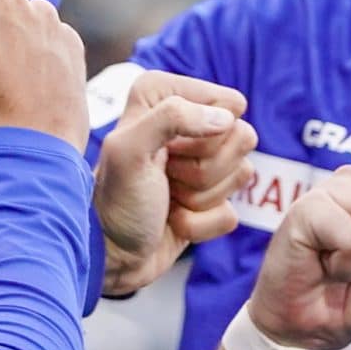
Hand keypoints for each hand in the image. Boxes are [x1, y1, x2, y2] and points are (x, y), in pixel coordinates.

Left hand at [95, 73, 257, 295]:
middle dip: (202, 169)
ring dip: (200, 198)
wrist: (108, 254)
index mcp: (164, 95)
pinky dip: (201, 224)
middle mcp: (186, 122)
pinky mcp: (211, 199)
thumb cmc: (114, 199)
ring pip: (241, 174)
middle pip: (241, 137)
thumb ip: (172, 116)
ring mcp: (201, 161)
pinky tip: (174, 221)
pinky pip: (231, 212)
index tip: (166, 151)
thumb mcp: (129, 150)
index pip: (229, 104)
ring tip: (167, 198)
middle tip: (165, 177)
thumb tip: (227, 118)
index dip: (204, 134)